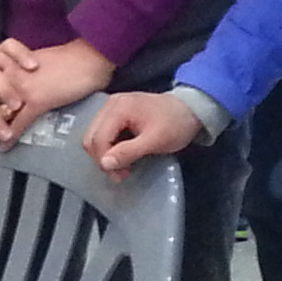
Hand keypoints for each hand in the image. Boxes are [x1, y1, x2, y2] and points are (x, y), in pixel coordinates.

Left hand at [0, 34, 114, 147]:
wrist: (87, 58)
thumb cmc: (66, 58)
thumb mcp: (38, 59)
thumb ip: (22, 67)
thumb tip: (15, 77)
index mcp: (12, 62)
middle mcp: (13, 75)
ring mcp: (23, 89)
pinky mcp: (38, 101)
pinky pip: (20, 123)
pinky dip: (10, 135)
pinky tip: (2, 147)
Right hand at [86, 90, 200, 177]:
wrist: (191, 108)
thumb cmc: (175, 124)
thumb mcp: (155, 141)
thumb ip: (128, 152)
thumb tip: (104, 164)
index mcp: (118, 108)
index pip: (97, 139)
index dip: (104, 161)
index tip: (121, 175)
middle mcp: (110, 104)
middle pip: (91, 137)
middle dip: (103, 159)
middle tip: (122, 173)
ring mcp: (112, 107)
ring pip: (95, 136)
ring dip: (106, 155)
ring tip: (124, 166)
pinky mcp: (116, 112)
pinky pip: (103, 133)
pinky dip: (110, 147)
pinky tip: (124, 155)